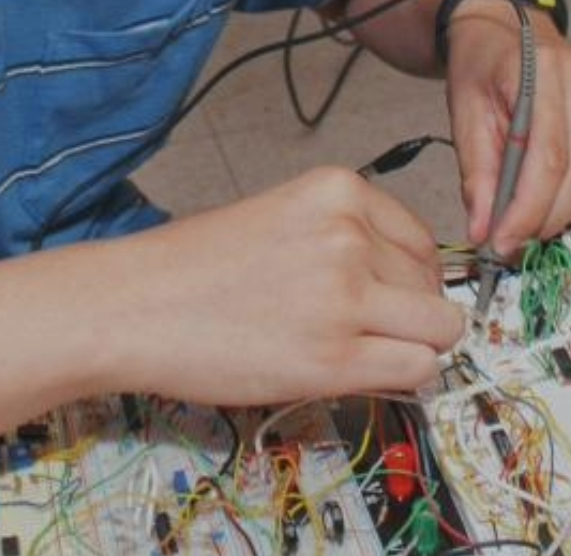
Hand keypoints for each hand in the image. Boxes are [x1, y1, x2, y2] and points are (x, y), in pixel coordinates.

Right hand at [102, 167, 466, 405]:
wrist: (131, 307)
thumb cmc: (191, 268)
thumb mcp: (278, 217)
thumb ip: (343, 237)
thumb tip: (406, 285)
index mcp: (337, 191)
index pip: (422, 242)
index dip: (408, 279)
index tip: (382, 298)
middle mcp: (350, 237)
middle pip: (434, 288)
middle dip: (410, 315)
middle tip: (360, 332)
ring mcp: (346, 298)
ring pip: (438, 331)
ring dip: (410, 347)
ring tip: (358, 353)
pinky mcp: (336, 359)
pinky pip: (419, 369)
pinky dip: (402, 379)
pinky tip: (359, 374)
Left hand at [443, 0, 570, 255]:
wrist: (504, 36)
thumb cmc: (485, 72)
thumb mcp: (464, 118)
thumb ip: (477, 175)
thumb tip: (485, 230)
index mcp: (540, 70)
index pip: (545, 160)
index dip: (526, 212)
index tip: (504, 243)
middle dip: (548, 218)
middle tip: (516, 237)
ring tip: (538, 186)